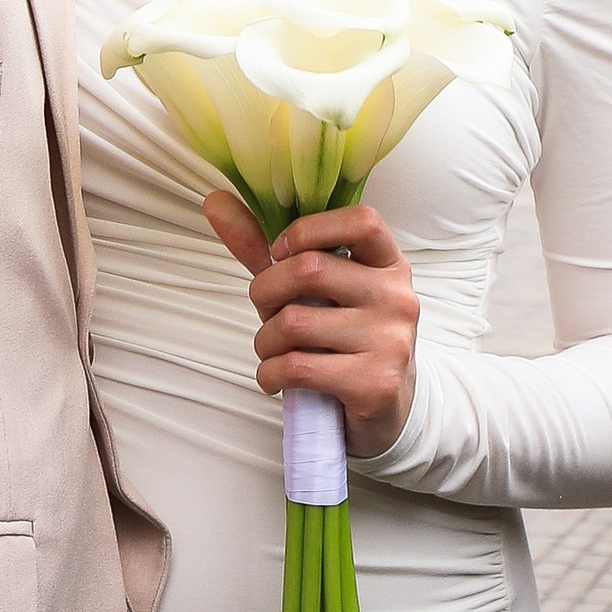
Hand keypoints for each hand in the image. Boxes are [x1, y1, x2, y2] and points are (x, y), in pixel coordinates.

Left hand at [202, 194, 419, 456]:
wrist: (386, 410)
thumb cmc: (341, 338)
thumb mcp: (316, 291)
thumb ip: (268, 249)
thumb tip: (214, 201)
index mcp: (388, 264)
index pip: (361, 221)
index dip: (308, 230)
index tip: (281, 252)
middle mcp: (396, 297)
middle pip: (310, 270)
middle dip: (266, 291)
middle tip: (264, 310)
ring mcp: (390, 341)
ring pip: (295, 323)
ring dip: (265, 341)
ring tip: (271, 350)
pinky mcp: (374, 383)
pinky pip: (297, 367)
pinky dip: (269, 374)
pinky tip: (274, 378)